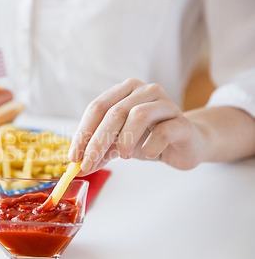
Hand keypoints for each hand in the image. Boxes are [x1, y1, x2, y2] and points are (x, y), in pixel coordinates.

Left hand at [68, 78, 206, 174]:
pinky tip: (147, 154)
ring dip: (124, 140)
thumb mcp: (117, 144)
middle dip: (97, 141)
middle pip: (114, 112)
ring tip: (121, 156)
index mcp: (125, 91)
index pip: (97, 107)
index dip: (83, 132)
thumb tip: (78, 167)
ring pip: (138, 115)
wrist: (186, 143)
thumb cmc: (148, 139)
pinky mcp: (182, 122)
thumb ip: (99, 153)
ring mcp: (166, 104)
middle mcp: (145, 91)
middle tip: (88, 164)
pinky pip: (164, 131)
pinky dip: (150, 146)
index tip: (73, 156)